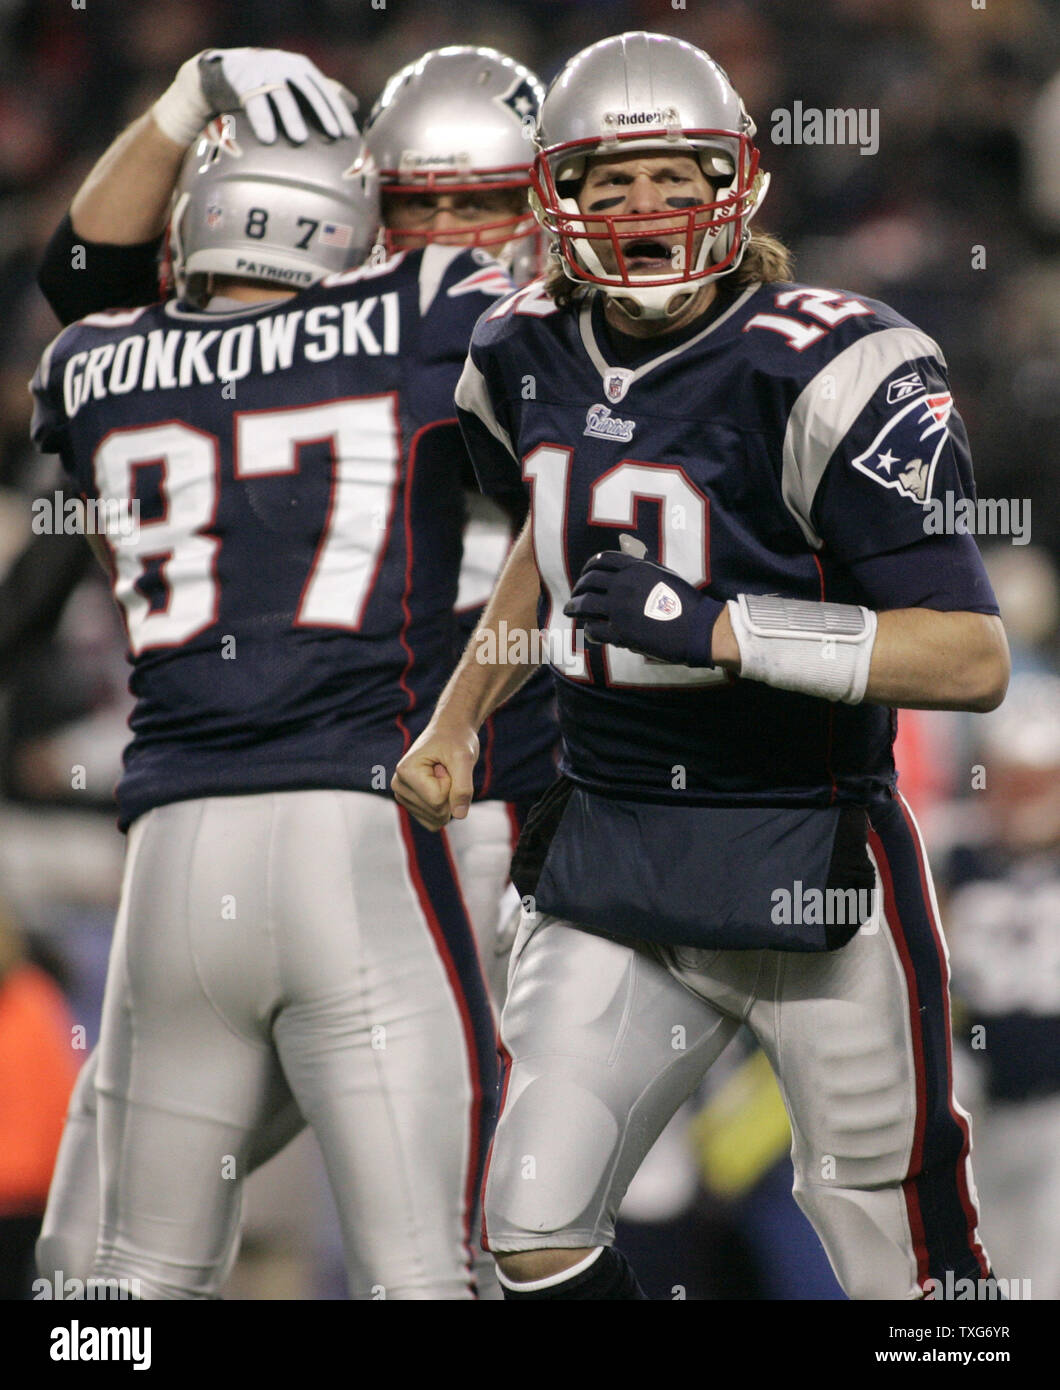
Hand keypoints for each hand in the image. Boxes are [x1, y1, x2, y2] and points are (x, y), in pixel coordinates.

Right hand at [152, 48, 356, 146]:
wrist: (226, 71)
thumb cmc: (268, 82)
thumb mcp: (296, 84)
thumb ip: (322, 93)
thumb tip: (354, 104)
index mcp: (302, 67)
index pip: (325, 91)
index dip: (338, 113)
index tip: (349, 135)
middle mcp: (285, 65)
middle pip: (309, 91)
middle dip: (322, 114)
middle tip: (334, 135)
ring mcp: (264, 70)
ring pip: (282, 95)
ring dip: (291, 117)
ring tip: (300, 139)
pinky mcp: (243, 79)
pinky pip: (254, 102)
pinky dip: (262, 120)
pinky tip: (268, 139)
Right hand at [391, 720, 479, 830]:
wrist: (450, 731)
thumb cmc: (456, 740)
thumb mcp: (464, 758)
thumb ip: (463, 787)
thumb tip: (459, 816)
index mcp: (405, 772)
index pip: (438, 800)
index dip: (452, 784)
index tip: (446, 764)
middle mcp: (398, 786)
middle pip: (436, 812)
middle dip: (450, 793)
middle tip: (446, 769)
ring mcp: (402, 796)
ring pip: (435, 819)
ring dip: (448, 799)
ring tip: (443, 775)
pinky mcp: (410, 803)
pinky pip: (433, 821)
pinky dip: (444, 807)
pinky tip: (439, 785)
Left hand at [564, 550, 723, 666]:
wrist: (698, 627)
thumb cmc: (684, 601)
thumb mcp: (663, 573)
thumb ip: (643, 563)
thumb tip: (629, 550)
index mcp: (634, 568)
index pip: (601, 561)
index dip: (588, 568)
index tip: (585, 576)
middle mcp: (623, 585)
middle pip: (588, 581)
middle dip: (578, 588)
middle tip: (575, 595)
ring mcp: (620, 609)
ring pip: (585, 604)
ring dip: (575, 606)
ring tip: (571, 610)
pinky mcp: (621, 633)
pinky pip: (594, 629)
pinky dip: (589, 629)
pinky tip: (591, 631)